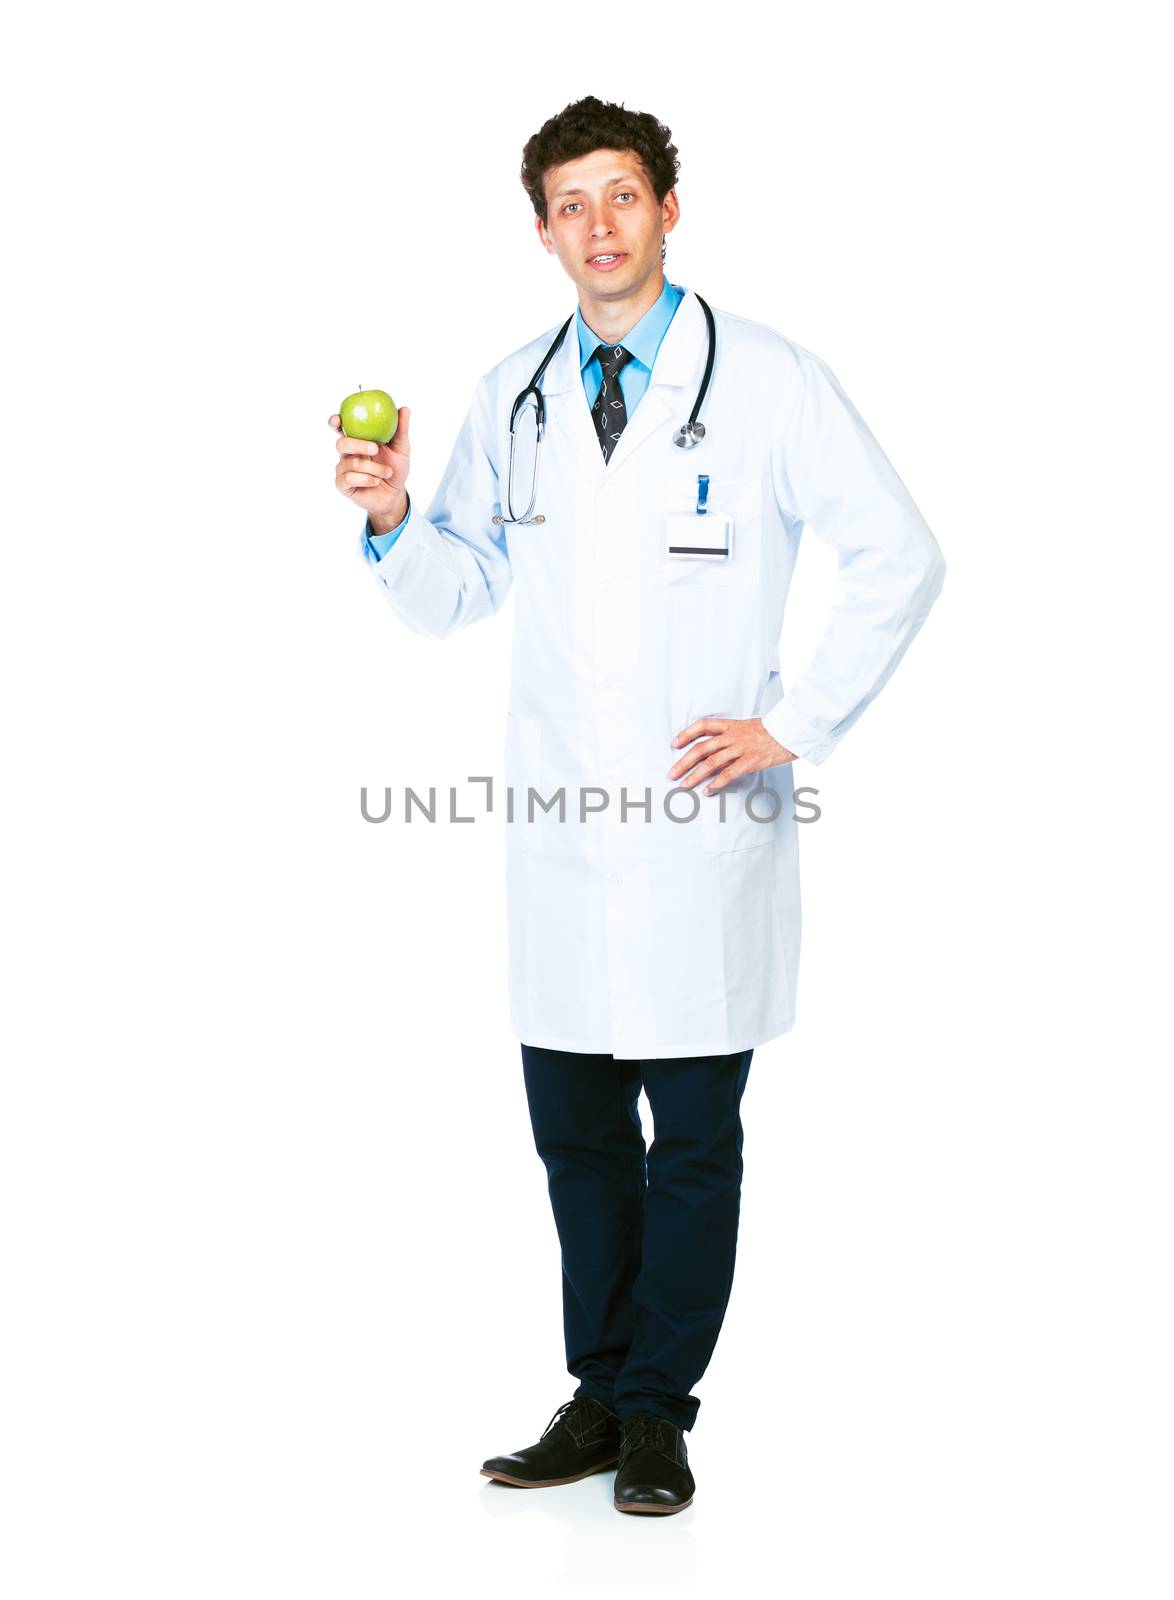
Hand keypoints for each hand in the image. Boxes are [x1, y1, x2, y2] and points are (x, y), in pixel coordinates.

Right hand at [329, 405, 411, 527]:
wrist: (395, 495)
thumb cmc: (395, 469)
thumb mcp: (401, 449)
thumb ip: (400, 430)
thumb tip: (404, 408)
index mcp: (357, 440)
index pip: (341, 427)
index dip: (335, 422)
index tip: (338, 420)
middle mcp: (347, 453)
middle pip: (341, 443)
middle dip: (358, 445)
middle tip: (375, 448)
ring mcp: (343, 469)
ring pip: (351, 463)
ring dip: (373, 468)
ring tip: (387, 472)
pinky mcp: (343, 485)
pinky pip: (350, 478)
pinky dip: (367, 479)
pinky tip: (376, 481)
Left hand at [668, 716, 795, 793]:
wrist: (792, 732)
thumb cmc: (772, 731)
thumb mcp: (749, 725)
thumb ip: (732, 734)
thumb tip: (718, 746)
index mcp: (731, 725)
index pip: (702, 725)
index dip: (686, 733)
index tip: (674, 744)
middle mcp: (733, 736)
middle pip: (701, 748)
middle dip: (683, 762)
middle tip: (672, 774)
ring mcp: (741, 748)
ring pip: (711, 763)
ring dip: (694, 775)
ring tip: (684, 785)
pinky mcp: (750, 761)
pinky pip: (729, 774)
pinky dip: (716, 784)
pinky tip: (707, 791)